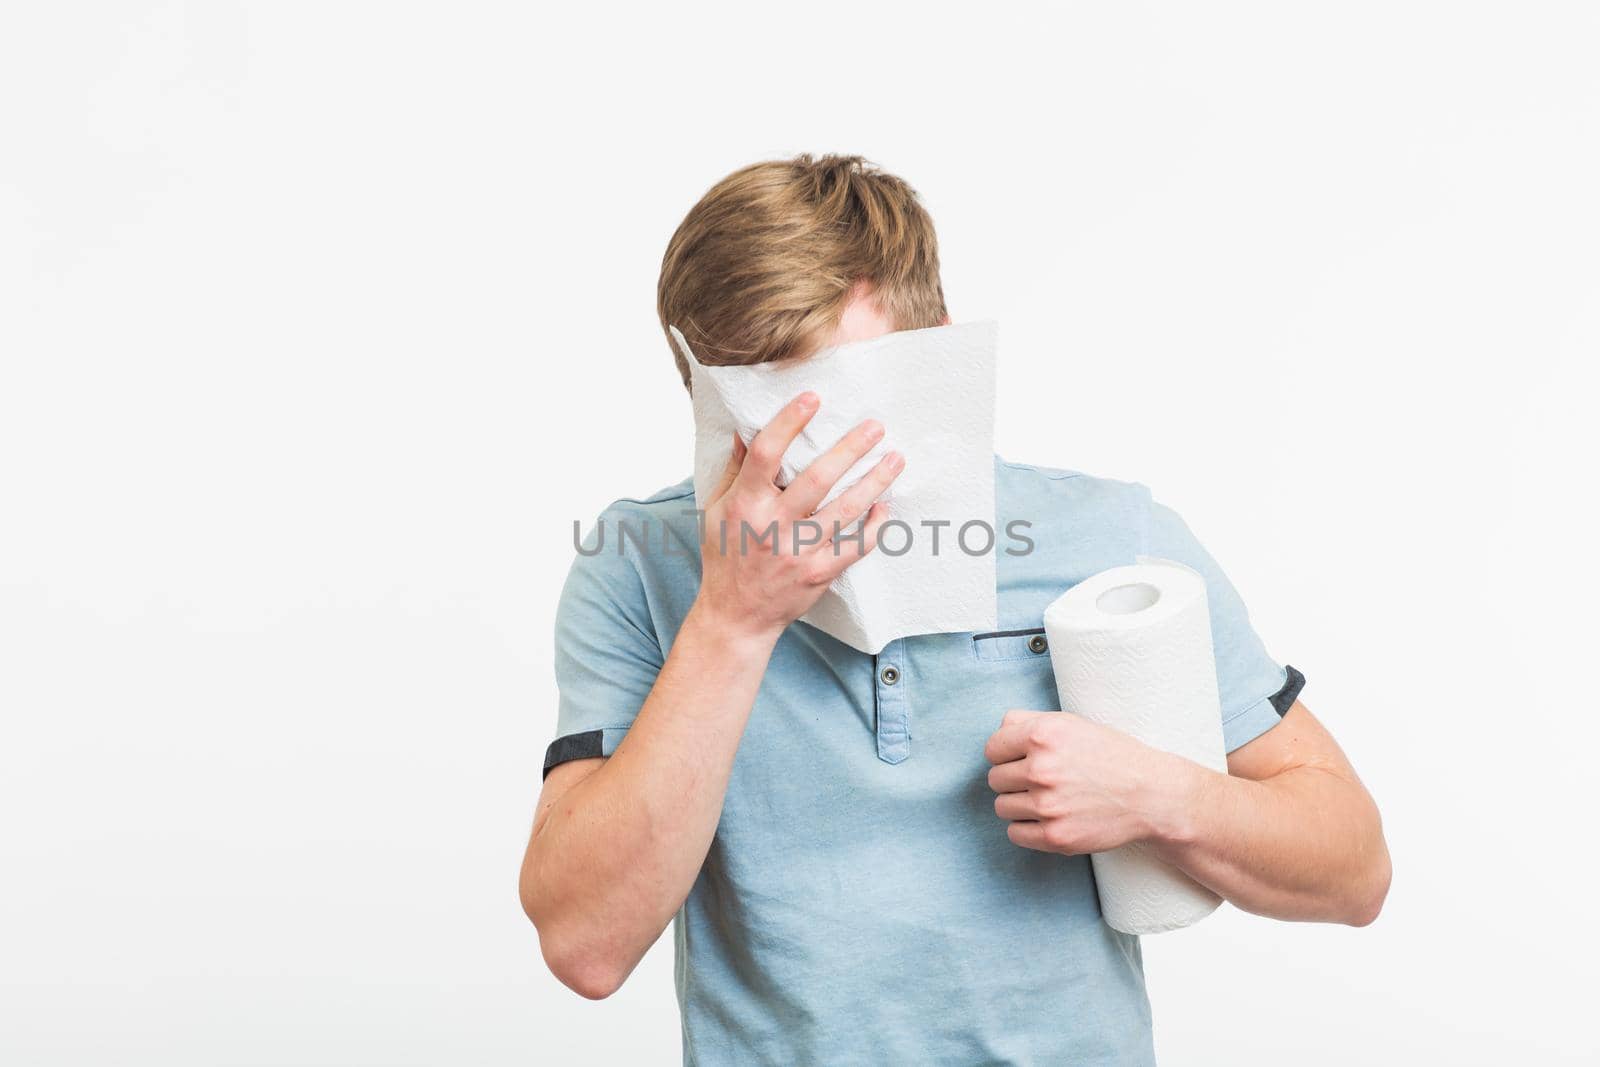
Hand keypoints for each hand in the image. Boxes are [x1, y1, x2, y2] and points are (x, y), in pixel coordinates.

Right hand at [692, 392, 903, 642]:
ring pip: (844, 510)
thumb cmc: (727, 557)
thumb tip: (746, 430)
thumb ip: (735, 471)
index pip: (766, 455)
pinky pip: (855, 547)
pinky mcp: (819, 573)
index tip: (812, 398)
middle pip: (817, 479)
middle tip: (876, 426)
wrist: (737, 616)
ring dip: (874, 482)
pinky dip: (874, 527)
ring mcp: (799, 551)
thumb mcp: (718, 511)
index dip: (788, 423)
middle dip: (849, 449)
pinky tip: (886, 507)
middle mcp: (773, 526)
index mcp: (745, 505)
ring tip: (896, 458)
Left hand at [984, 710, 1198, 854]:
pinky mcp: (1055, 836)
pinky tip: (1049, 818)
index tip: (1021, 759)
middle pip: (995, 779)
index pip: (992, 749)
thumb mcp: (1073, 724)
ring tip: (1048, 799)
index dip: (1006, 754)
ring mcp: (1047, 805)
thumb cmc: (1112, 756)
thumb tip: (1000, 730)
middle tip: (1041, 780)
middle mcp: (1041, 768)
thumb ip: (1029, 721)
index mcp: (1043, 734)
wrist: (1151, 795)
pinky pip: (1015, 833)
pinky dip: (1027, 828)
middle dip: (1013, 779)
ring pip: (1002, 807)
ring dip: (1019, 804)